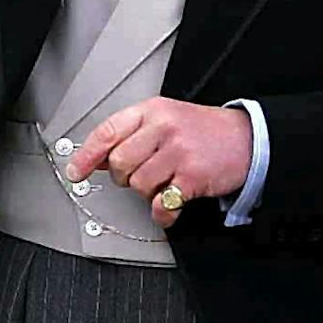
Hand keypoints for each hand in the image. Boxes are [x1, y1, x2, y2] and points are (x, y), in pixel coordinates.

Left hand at [63, 98, 251, 227]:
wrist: (247, 138)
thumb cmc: (204, 130)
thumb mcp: (167, 119)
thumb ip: (133, 135)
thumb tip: (97, 157)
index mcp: (153, 111)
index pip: (108, 132)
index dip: (86, 154)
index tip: (76, 170)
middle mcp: (164, 128)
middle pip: (120, 163)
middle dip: (125, 176)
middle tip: (140, 175)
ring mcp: (179, 152)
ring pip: (138, 185)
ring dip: (147, 192)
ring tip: (163, 183)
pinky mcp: (192, 176)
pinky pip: (161, 204)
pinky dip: (162, 212)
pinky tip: (169, 204)